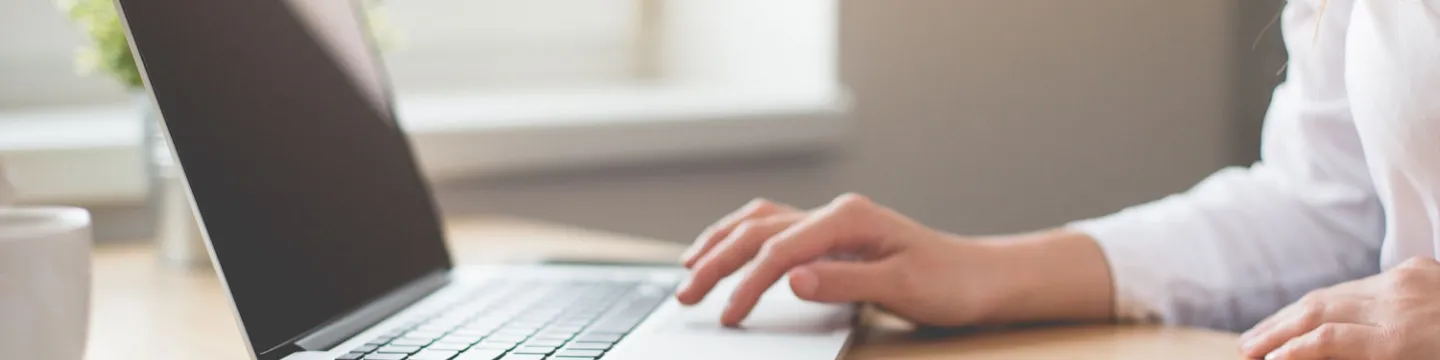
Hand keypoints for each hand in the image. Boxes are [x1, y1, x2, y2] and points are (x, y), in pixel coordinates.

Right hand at [675, 194, 1006, 326]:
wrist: (980, 277)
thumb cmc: (949, 282)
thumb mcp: (901, 287)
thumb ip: (843, 282)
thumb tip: (790, 279)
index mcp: (848, 218)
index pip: (780, 250)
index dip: (748, 284)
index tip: (728, 316)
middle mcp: (835, 213)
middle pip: (759, 231)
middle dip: (716, 261)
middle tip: (686, 295)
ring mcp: (832, 222)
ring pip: (760, 222)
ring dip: (721, 242)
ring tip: (689, 268)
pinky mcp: (833, 237)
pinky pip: (775, 229)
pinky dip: (743, 239)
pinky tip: (728, 251)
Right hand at [1239, 257, 1439, 359]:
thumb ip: (1365, 359)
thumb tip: (1317, 353)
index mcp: (1403, 340)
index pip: (1325, 341)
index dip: (1288, 352)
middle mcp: (1400, 302)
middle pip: (1319, 309)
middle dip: (1277, 330)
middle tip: (1245, 349)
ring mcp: (1410, 279)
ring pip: (1335, 292)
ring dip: (1294, 312)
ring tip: (1264, 332)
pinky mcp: (1421, 269)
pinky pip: (1364, 283)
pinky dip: (1331, 299)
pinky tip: (1312, 312)